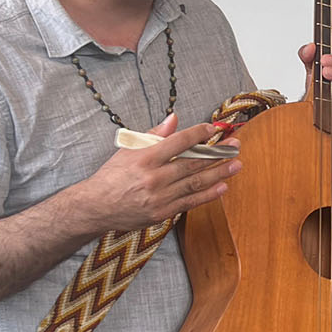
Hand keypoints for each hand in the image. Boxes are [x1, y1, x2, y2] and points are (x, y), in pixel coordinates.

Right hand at [74, 113, 241, 231]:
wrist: (96, 206)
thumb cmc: (112, 175)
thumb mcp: (128, 149)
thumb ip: (153, 134)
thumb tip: (174, 119)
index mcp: (145, 158)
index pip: (178, 142)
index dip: (197, 134)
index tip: (213, 128)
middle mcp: (154, 177)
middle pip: (192, 163)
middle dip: (217, 153)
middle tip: (235, 146)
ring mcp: (159, 197)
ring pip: (195, 183)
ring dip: (219, 173)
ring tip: (236, 164)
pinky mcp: (162, 212)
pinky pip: (190, 202)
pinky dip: (208, 194)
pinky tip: (223, 186)